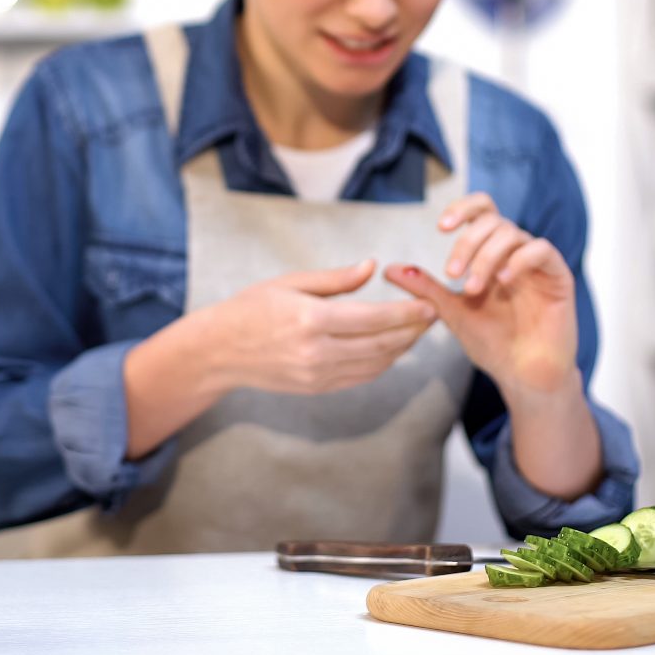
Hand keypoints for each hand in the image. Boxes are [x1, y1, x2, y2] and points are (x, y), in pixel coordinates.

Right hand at [203, 259, 437, 395]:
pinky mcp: (317, 387)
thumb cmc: (252, 308)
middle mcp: (317, 351)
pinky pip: (361, 377)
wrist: (220, 351)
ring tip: (417, 330)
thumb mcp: (290, 283)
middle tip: (433, 315)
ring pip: (376, 364)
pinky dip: (383, 363)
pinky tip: (392, 348)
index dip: (406, 313)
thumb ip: (335, 279)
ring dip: (402, 347)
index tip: (429, 304)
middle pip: (382, 344)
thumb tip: (371, 267)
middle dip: (413, 330)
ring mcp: (318, 374)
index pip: (373, 318)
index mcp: (311, 319)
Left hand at [383, 192, 577, 398]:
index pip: (481, 211)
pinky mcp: (559, 277)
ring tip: (472, 288)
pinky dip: (518, 260)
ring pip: (512, 233)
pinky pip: (542, 250)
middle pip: (492, 220)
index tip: (441, 227)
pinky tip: (502, 281)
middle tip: (451, 273)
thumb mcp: (451, 311)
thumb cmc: (491, 342)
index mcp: (491, 253)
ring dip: (485, 257)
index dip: (462, 209)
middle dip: (467, 243)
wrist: (522, 375)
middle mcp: (515, 252)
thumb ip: (425, 288)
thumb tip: (389, 269)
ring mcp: (537, 263)